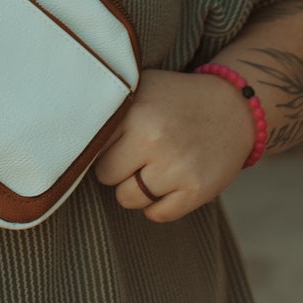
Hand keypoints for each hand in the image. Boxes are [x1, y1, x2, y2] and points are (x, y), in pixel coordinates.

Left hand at [93, 68, 256, 223]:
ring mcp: (177, 166)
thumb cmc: (176, 100)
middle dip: (118, 169)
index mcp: (135, 109)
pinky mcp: (197, 190)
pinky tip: (170, 182)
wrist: (235, 107)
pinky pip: (156, 215)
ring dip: (136, 189)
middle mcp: (154, 137)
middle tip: (138, 154)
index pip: (91, 147)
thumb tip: (67, 138)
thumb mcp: (142, 87)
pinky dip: (159, 205)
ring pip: (128, 199)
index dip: (102, 145)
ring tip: (154, 167)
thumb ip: (107, 108)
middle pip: (106, 176)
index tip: (116, 140)